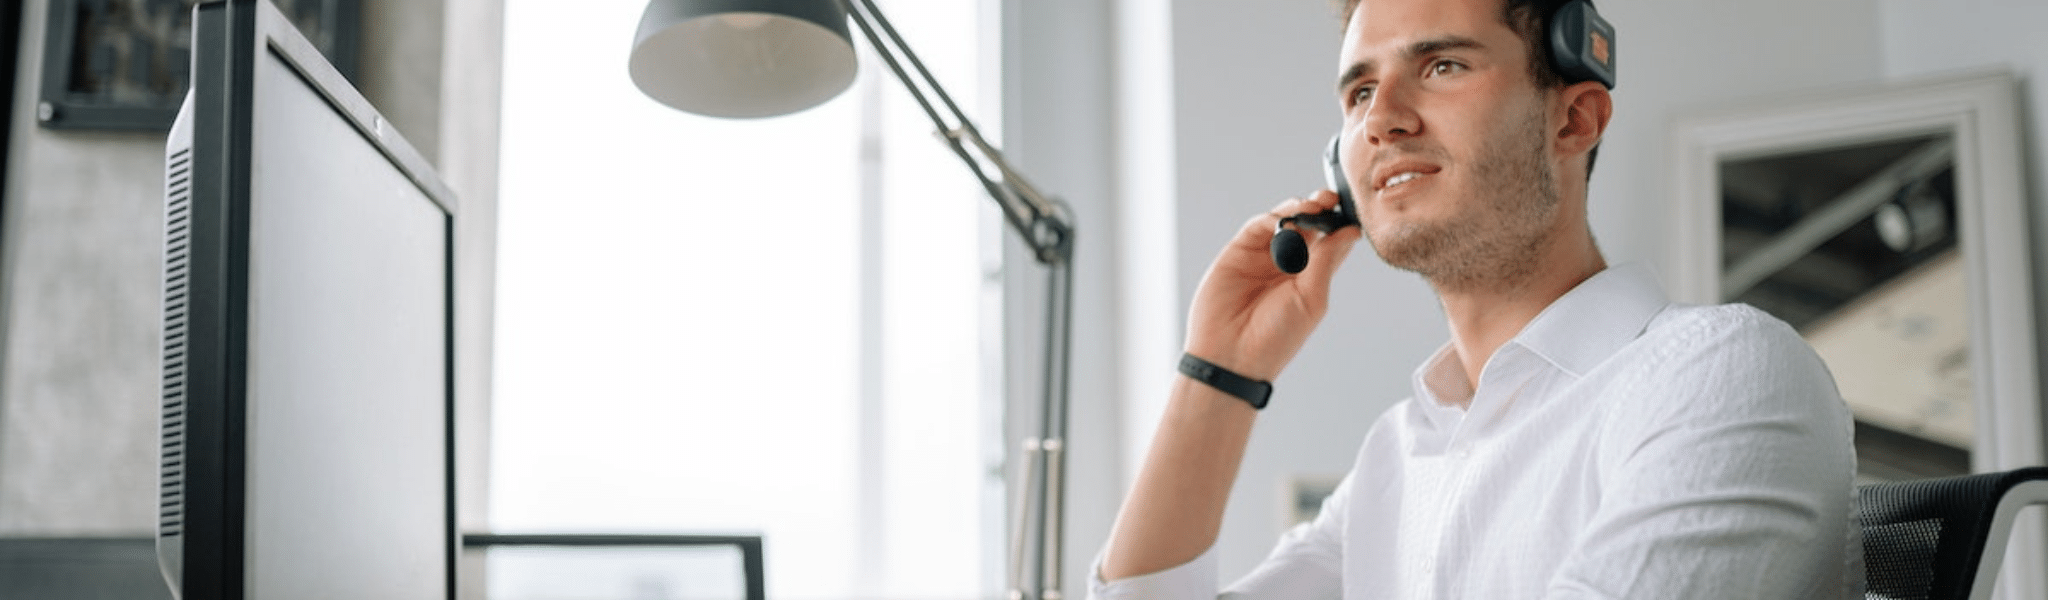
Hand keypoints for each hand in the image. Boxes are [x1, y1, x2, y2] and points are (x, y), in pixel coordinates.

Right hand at [1184, 190, 1363, 381]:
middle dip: (1320, 208)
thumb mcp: (1311, 298)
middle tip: (1329, 198)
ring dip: (1297, 209)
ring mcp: (1262, 256)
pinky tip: (1284, 221)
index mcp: (1310, 277)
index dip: (1340, 223)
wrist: (1231, 355)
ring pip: (1284, 220)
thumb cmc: (1275, 338)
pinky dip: (1272, 218)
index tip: (1350, 210)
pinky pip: (1257, 227)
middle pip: (1308, 225)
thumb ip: (1327, 261)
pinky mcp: (1238, 252)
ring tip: (1310, 208)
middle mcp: (1287, 263)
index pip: (1330, 241)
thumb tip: (1350, 232)